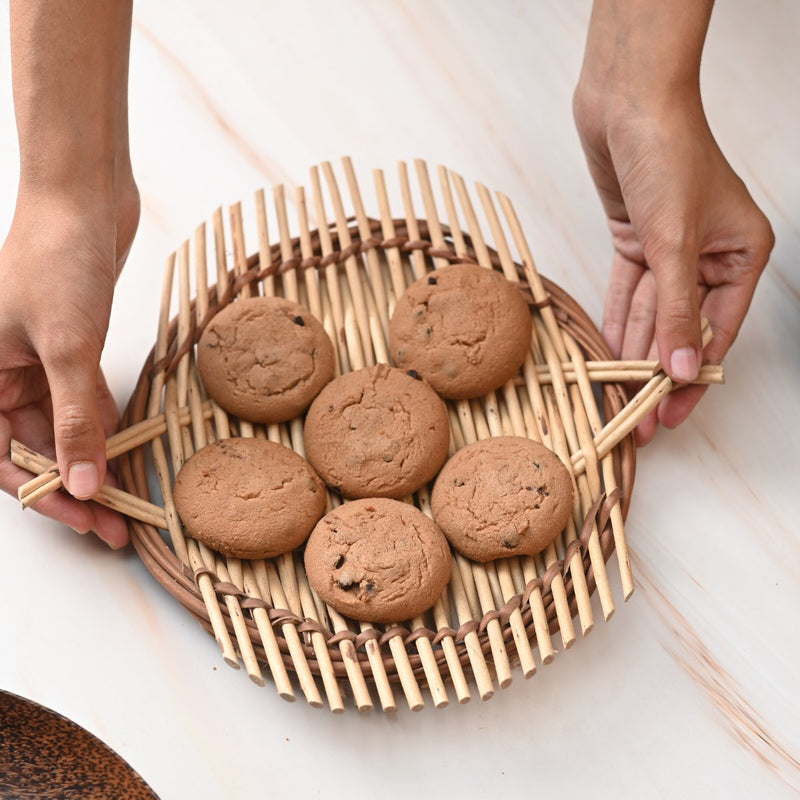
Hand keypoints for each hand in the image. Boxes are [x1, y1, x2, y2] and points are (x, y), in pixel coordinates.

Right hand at [0, 188, 136, 547]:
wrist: (83, 200)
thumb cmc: (57, 260)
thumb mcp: (67, 347)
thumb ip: (74, 419)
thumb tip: (81, 483)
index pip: (4, 459)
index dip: (44, 496)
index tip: (86, 521)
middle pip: (36, 449)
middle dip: (76, 486)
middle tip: (116, 523)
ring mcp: (33, 363)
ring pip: (61, 428)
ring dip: (93, 460)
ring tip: (128, 496)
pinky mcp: (67, 349)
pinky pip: (81, 400)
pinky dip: (102, 424)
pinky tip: (126, 449)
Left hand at [574, 61, 773, 443]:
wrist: (627, 105)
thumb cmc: (669, 156)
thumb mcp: (675, 243)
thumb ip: (677, 312)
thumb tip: (684, 371)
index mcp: (741, 254)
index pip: (717, 332)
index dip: (694, 378)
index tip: (673, 415)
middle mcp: (709, 255)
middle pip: (681, 329)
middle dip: (657, 375)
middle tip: (641, 421)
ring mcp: (671, 250)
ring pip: (650, 315)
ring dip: (633, 355)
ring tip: (619, 400)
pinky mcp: (637, 242)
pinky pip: (628, 294)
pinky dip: (618, 323)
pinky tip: (609, 358)